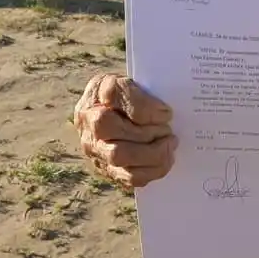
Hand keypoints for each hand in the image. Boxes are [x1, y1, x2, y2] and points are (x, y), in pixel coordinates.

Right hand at [73, 73, 176, 188]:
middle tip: (169, 132)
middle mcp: (89, 122)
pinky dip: (152, 170)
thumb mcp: (132, 80)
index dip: (143, 108)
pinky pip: (129, 177)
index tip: (166, 112)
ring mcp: (96, 149)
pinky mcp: (107, 168)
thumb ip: (144, 92)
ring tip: (169, 145)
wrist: (116, 110)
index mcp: (96, 93)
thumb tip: (163, 114)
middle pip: (112, 132)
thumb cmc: (129, 94)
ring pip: (119, 158)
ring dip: (152, 155)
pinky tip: (165, 160)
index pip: (114, 96)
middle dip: (148, 136)